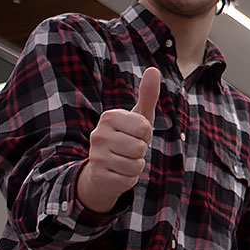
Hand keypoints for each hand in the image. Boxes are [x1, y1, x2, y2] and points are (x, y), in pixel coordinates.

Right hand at [78, 67, 160, 212]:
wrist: (103, 170)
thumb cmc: (127, 138)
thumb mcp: (139, 117)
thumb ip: (147, 95)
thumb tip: (154, 70)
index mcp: (109, 117)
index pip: (144, 127)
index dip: (146, 134)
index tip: (136, 134)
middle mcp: (97, 135)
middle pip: (140, 147)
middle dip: (142, 151)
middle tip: (130, 149)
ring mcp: (95, 156)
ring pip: (136, 164)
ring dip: (136, 165)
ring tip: (125, 160)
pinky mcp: (98, 176)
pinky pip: (129, 179)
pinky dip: (129, 178)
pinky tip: (119, 172)